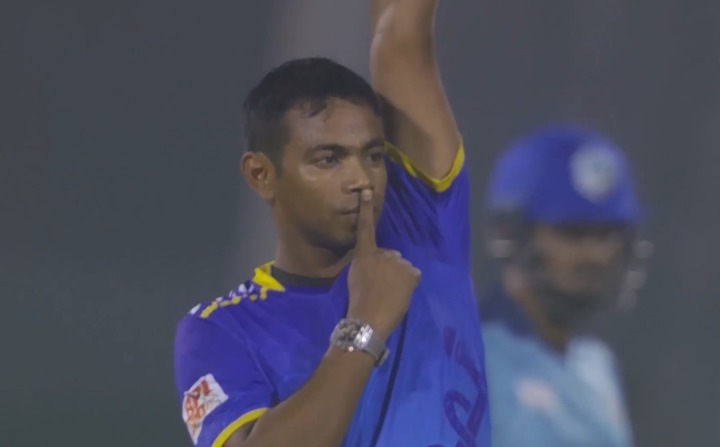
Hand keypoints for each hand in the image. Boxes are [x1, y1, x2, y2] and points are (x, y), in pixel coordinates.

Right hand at [347, 188, 420, 340]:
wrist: (368, 319)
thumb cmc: (358, 301)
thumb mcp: (355, 277)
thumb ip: (367, 264)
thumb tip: (379, 263)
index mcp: (364, 253)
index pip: (366, 227)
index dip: (366, 209)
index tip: (367, 191)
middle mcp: (383, 252)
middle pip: (390, 256)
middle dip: (388, 267)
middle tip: (379, 286)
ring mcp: (399, 262)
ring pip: (402, 267)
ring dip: (399, 277)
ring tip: (389, 293)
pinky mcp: (411, 273)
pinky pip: (413, 275)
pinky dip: (409, 283)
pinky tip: (400, 294)